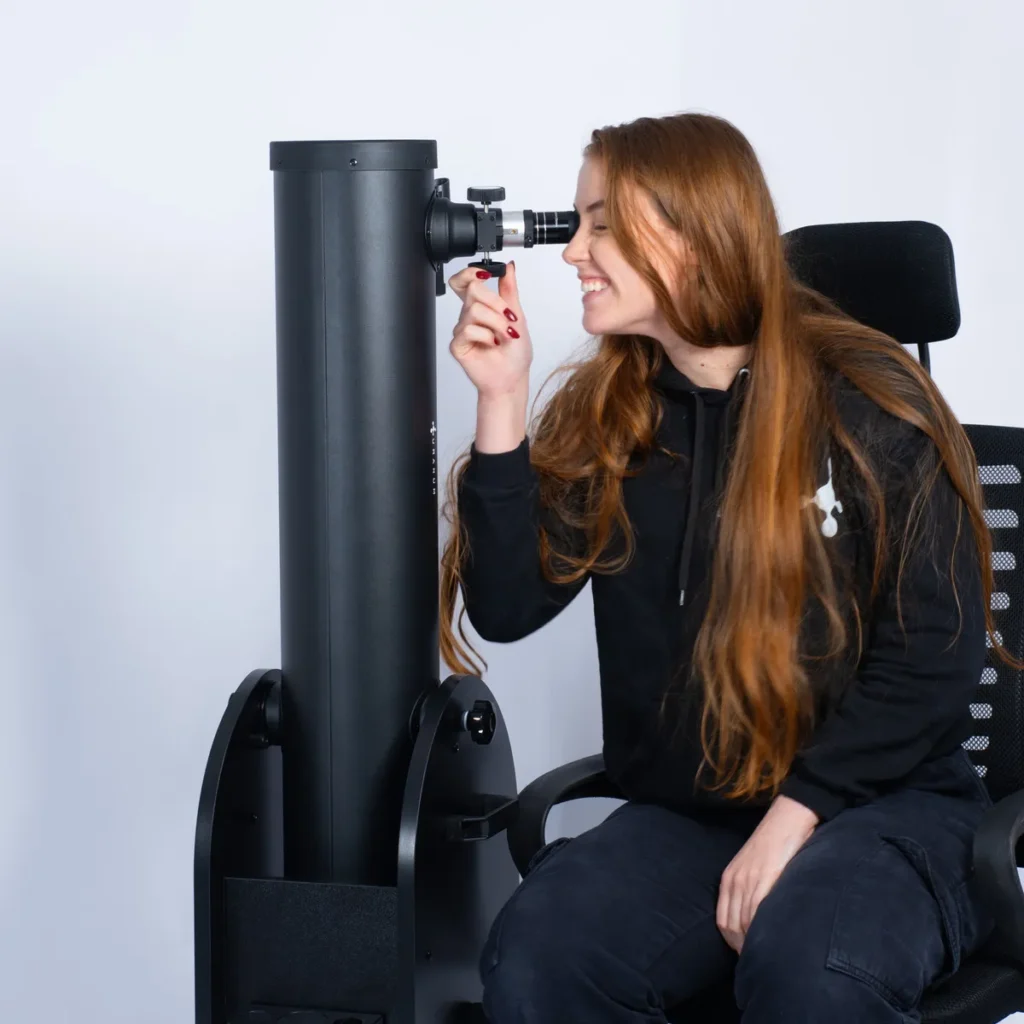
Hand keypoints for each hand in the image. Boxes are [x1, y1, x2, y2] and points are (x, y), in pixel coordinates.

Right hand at [448, 262, 532, 399]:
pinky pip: (468, 329)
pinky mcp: (458, 344)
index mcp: (481, 305)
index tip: (486, 275)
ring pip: (474, 310)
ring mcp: (462, 330)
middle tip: (509, 319)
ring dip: (496, 322)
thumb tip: (509, 266)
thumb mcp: (518, 316)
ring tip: (505, 335)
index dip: (470, 272)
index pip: (464, 280)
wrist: (514, 377)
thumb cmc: (515, 352)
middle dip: (496, 303)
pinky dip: (486, 335)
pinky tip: (492, 344)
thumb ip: (510, 290)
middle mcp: (469, 315)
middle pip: (472, 289)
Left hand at [716, 795, 818, 952]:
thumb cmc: (773, 845)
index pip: (723, 921)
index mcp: (729, 879)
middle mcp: (734, 881)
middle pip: (731, 927)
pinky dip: (761, 930)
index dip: (733, 942)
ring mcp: (748, 880)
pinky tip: (771, 940)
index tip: (747, 955)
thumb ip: (750, 889)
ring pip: (744, 924)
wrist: (786, 819)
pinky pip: (757, 912)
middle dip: (743, 948)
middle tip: (758, 961)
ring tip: (767, 955)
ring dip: (753, 943)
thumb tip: (756, 918)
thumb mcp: (753, 867)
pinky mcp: (765, 878)